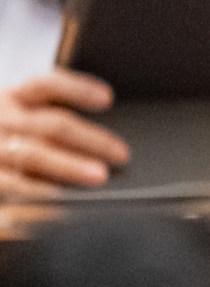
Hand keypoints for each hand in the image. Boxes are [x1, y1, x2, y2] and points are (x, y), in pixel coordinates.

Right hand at [0, 70, 125, 193]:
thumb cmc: (6, 134)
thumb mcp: (19, 117)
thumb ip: (50, 119)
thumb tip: (106, 126)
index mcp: (12, 97)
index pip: (45, 84)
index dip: (77, 88)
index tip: (108, 98)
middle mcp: (0, 120)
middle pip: (49, 125)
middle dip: (89, 139)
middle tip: (120, 154)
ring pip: (31, 155)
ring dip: (68, 166)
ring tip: (98, 178)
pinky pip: (10, 185)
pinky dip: (35, 194)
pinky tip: (58, 202)